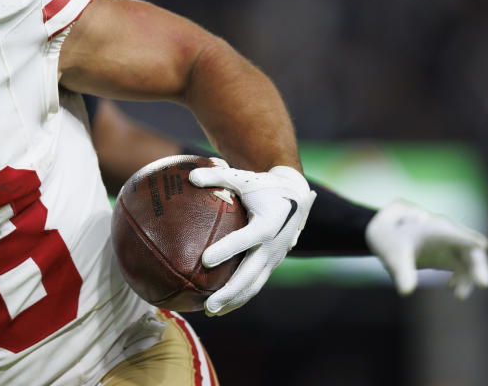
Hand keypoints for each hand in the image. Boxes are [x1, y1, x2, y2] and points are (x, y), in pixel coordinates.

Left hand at [189, 160, 316, 314]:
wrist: (297, 195)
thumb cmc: (263, 185)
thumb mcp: (243, 177)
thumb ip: (218, 176)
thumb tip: (190, 176)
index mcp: (269, 222)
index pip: (247, 239)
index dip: (227, 250)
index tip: (205, 260)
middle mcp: (274, 244)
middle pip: (252, 274)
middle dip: (230, 292)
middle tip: (209, 304)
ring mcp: (275, 257)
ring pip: (254, 284)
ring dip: (234, 300)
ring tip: (211, 312)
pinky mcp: (272, 263)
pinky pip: (255, 283)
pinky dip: (240, 296)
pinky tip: (220, 305)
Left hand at [365, 200, 487, 298]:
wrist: (384, 234)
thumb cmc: (388, 239)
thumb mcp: (392, 255)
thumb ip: (401, 271)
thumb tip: (406, 291)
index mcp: (434, 228)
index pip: (455, 233)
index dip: (469, 239)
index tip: (482, 245)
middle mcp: (447, 235)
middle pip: (470, 249)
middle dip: (479, 265)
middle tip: (484, 283)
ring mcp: (449, 245)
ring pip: (470, 260)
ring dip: (472, 276)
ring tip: (459, 295)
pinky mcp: (447, 256)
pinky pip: (463, 267)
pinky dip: (463, 279)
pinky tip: (454, 290)